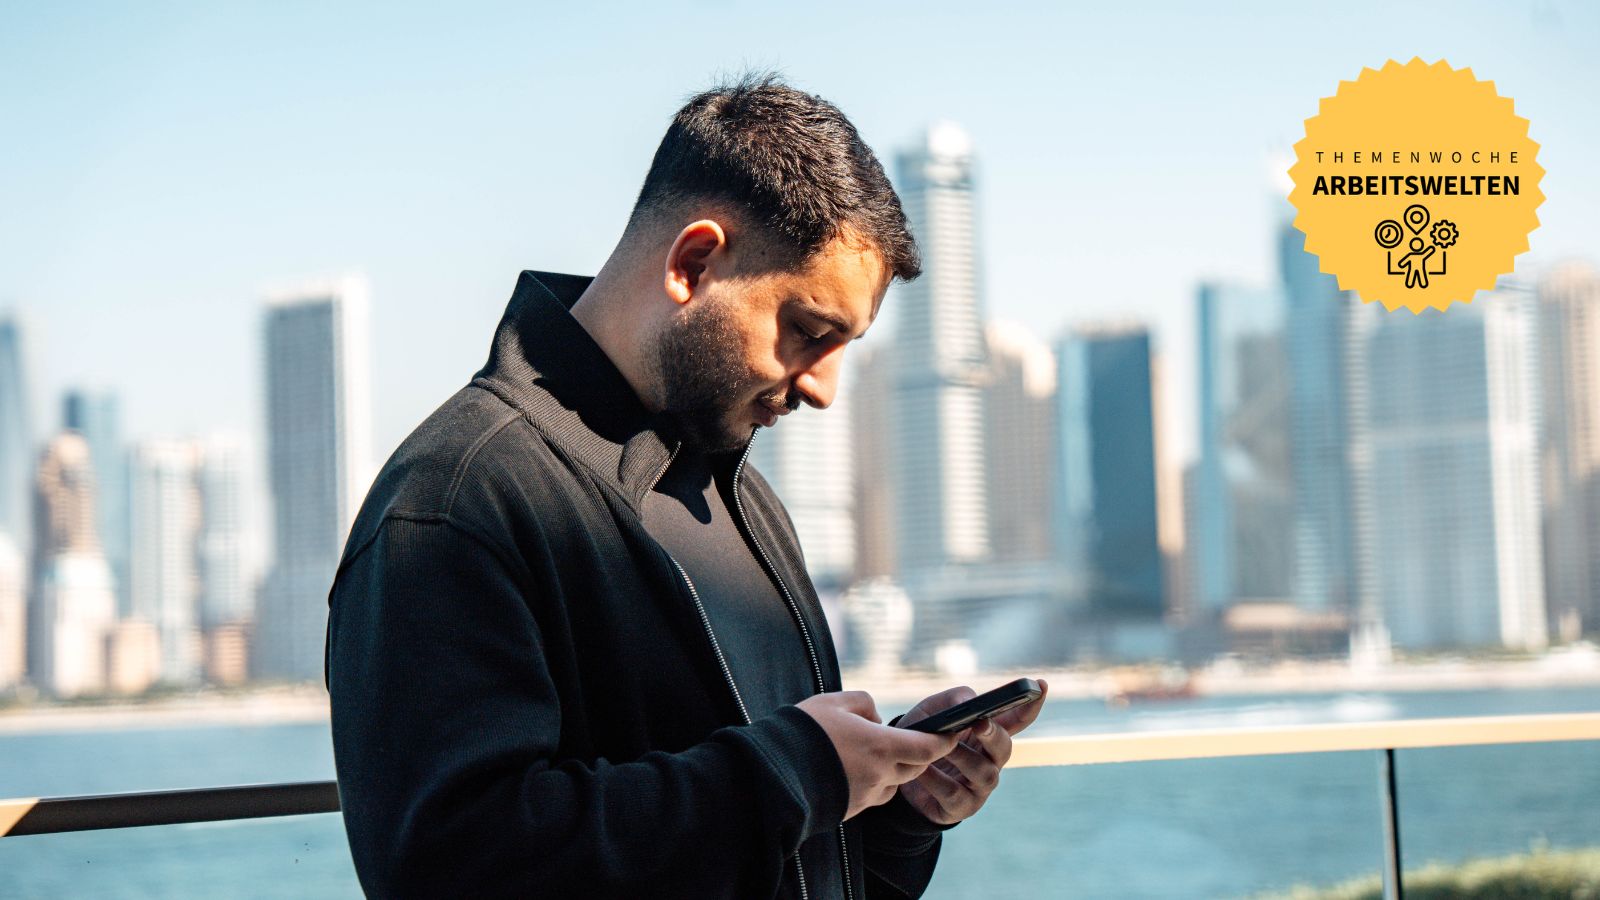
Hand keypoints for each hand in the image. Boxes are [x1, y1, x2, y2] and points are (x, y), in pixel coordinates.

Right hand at [796, 691, 959, 820]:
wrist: (771, 775)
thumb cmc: (802, 733)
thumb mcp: (833, 702)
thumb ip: (864, 704)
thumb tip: (875, 719)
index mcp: (881, 746)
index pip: (929, 747)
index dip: (944, 740)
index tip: (952, 731)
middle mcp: (880, 775)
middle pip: (915, 766)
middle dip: (918, 753)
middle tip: (908, 738)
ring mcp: (866, 796)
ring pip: (894, 782)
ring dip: (892, 768)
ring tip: (867, 751)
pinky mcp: (852, 810)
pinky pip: (873, 795)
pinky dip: (872, 782)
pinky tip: (848, 769)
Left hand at [893, 678, 1048, 824]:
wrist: (897, 773)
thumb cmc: (921, 737)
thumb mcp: (931, 711)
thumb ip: (952, 701)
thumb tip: (969, 702)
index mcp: (988, 734)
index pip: (1017, 720)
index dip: (1031, 705)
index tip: (1040, 685)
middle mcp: (991, 760)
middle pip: (1005, 748)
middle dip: (994, 735)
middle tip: (979, 723)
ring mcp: (979, 786)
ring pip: (985, 773)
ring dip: (964, 758)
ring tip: (942, 748)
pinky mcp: (962, 806)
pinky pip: (954, 793)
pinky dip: (937, 780)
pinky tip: (923, 769)